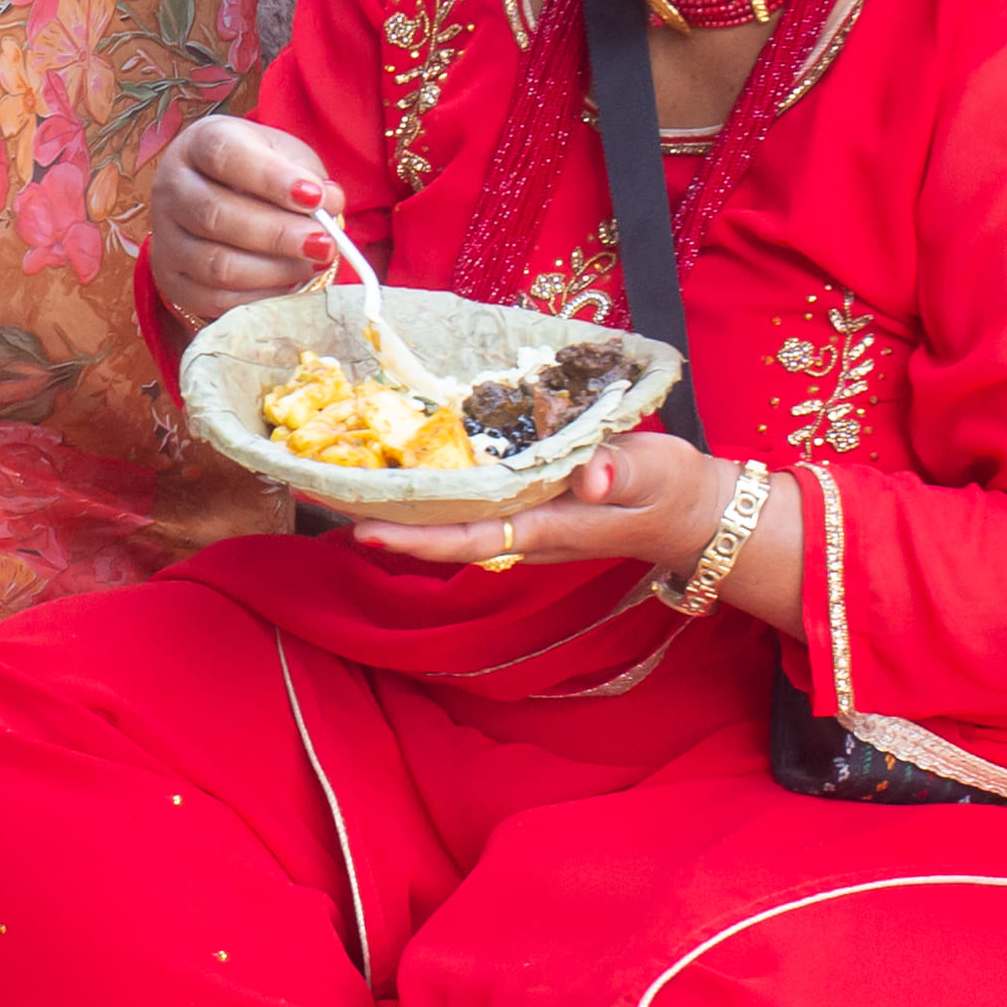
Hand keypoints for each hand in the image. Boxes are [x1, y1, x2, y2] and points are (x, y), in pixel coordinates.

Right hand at [146, 116, 341, 326]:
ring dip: (273, 270)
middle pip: (216, 214)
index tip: (315, 197)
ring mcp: (165, 237)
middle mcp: (172, 187)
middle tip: (324, 244)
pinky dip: (259, 297)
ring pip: (215, 263)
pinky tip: (290, 285)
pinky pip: (213, 299)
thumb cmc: (257, 173)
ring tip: (312, 264)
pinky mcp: (171, 279)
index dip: (271, 178)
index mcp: (198, 144)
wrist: (218, 196)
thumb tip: (330, 204)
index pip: (225, 155)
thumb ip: (308, 175)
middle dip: (278, 234)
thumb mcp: (284, 156)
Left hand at [350, 431, 735, 570]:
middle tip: (315, 488)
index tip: (363, 529)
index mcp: (547, 527)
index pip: (469, 539)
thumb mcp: (655, 473)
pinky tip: (394, 467)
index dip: (416, 538)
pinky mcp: (525, 504)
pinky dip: (426, 488)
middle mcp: (522, 531)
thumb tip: (586, 478)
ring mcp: (521, 521)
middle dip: (380, 517)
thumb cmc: (673, 491)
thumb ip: (620, 472)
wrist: (692, 512)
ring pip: (447, 518)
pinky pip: (466, 502)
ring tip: (335, 475)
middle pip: (439, 532)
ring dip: (394, 503)